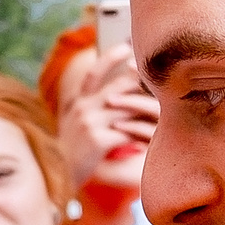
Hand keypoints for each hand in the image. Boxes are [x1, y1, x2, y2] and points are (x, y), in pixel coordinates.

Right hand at [59, 46, 158, 184]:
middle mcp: (83, 108)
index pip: (93, 74)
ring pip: (128, 110)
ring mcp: (90, 122)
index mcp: (77, 103)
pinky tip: (154, 138)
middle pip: (119, 88)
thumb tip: (116, 97)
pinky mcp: (98, 139)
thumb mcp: (74, 126)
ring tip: (165, 111)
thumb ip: (90, 110)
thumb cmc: (72, 154)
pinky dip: (143, 135)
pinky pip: (129, 132)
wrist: (58, 177)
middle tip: (161, 83)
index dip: (109, 58)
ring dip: (148, 113)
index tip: (126, 47)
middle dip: (142, 84)